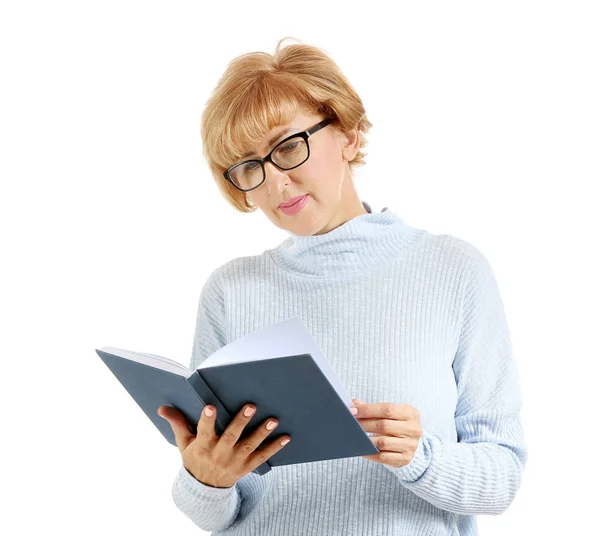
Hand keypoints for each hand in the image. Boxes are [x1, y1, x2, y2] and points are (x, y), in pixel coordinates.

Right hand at [156, 403, 290, 487]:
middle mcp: (219, 454)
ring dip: (262, 433)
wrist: (204, 488)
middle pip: (231, 437)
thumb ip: (177, 423)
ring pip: (249, 446)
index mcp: (202, 447)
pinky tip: (286, 437)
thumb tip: (162, 407)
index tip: (209, 407)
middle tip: (251, 406)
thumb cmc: (194, 458)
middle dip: (241, 422)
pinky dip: (275, 448)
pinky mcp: (247, 467)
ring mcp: (235, 461)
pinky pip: (263, 457)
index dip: (206, 421)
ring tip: (273, 419)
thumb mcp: (183, 443)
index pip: (203, 432)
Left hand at [351, 398, 421, 467]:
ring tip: (354, 436)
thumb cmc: (396, 424)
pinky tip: (361, 449)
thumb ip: (373, 408)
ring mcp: (410, 445)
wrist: (410, 443)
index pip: (387, 409)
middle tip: (350, 424)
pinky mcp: (405, 459)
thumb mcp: (390, 413)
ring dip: (366, 440)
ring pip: (383, 442)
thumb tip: (353, 404)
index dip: (368, 409)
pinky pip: (383, 457)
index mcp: (410, 413)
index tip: (352, 411)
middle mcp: (413, 429)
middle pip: (384, 425)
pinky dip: (370, 453)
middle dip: (364, 424)